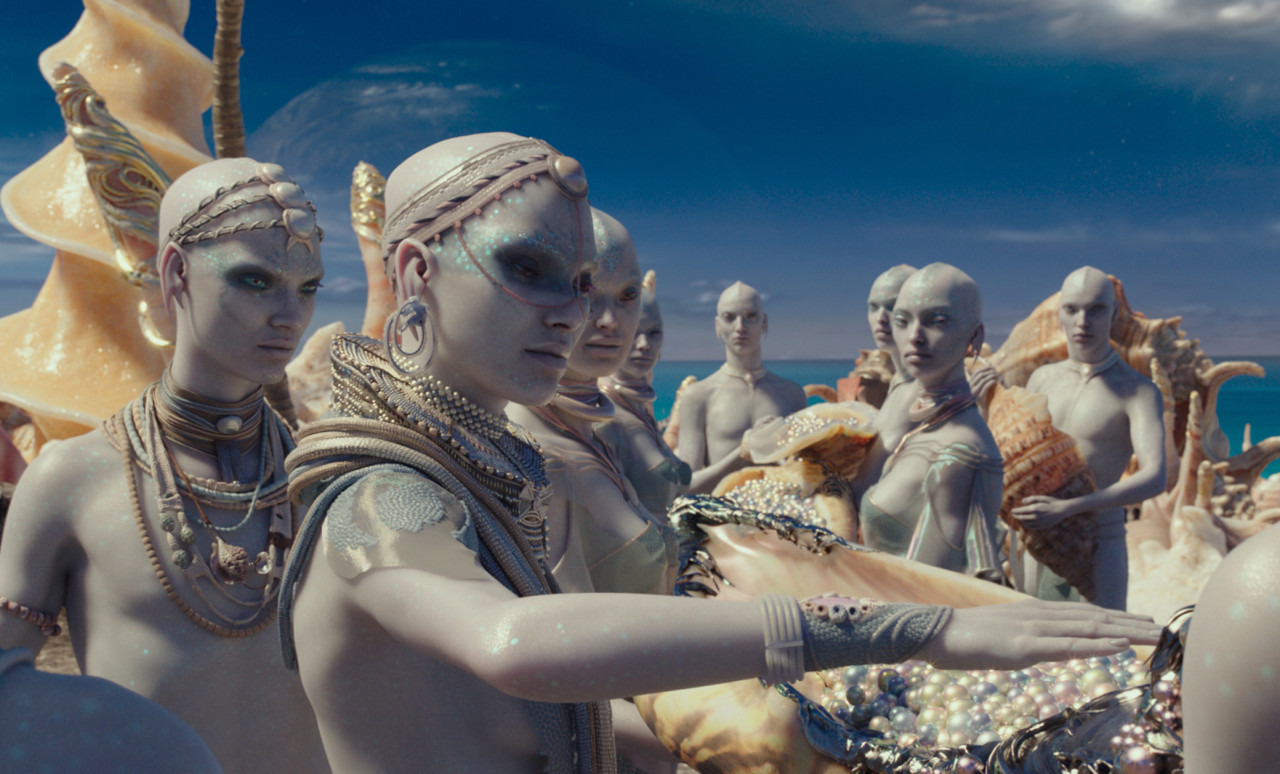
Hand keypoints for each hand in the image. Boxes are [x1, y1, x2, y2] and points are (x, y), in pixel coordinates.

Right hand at [917, 599, 1161, 670]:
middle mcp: (1040, 615)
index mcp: (1035, 613)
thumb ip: (1026, 637)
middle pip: (1095, 618)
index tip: (1142, 622)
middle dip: (1131, 623)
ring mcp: (1034, 629)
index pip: (1084, 614)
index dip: (1116, 617)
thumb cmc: (964, 637)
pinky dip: (1098, 645)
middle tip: (1164, 628)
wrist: (936, 632)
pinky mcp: (1025, 646)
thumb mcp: (1003, 635)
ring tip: (1155, 634)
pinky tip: (1120, 646)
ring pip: (1089, 629)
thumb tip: (1042, 645)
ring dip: (1126, 632)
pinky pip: (1068, 646)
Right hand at [967, 365, 1001, 402]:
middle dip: (989, 372)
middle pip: (980, 375)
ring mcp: (974, 391)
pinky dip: (991, 382)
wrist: (983, 405)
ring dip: (991, 376)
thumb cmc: (983, 393)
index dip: (984, 368)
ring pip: (983, 380)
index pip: (976, 372)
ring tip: (996, 376)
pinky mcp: (979, 396)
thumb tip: (966, 368)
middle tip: (996, 371)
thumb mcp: (979, 384)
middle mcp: (971, 386)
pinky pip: (985, 387)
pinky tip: (995, 381)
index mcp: (970, 382)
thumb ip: (977, 376)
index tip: (992, 367)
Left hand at [1011, 495, 1073, 529]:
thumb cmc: (1052, 502)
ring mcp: (1039, 522)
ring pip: (1026, 523)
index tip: (1011, 511)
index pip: (1020, 511)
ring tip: (1019, 517)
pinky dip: (1027, 525)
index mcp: (1034, 509)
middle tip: (1013, 514)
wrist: (1062, 510)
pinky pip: (1032, 527)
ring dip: (1021, 520)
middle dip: (1016, 516)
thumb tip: (1022, 502)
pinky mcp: (1042, 526)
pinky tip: (1026, 522)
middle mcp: (1035, 517)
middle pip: (1022, 518)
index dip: (1014, 511)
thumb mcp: (1041, 497)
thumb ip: (1031, 499)